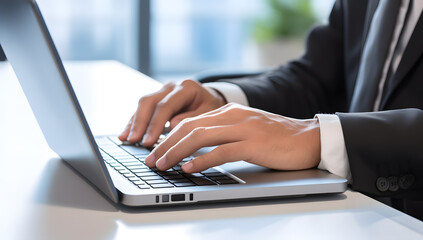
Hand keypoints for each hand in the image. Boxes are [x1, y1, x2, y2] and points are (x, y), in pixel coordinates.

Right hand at [118, 79, 225, 145]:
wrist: (211, 98)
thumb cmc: (212, 107)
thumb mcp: (210, 112)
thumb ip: (193, 118)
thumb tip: (172, 125)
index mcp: (186, 88)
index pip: (166, 106)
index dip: (156, 125)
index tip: (148, 142)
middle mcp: (171, 86)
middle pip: (150, 102)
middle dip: (140, 123)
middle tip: (134, 141)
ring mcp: (162, 90)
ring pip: (143, 104)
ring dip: (134, 123)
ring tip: (126, 139)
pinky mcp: (157, 99)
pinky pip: (142, 110)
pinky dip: (134, 122)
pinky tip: (125, 135)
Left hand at [144, 103, 320, 172]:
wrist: (308, 138)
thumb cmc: (276, 138)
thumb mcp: (244, 130)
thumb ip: (222, 134)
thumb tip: (195, 148)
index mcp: (228, 112)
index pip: (190, 122)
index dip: (168, 136)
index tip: (155, 150)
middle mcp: (232, 116)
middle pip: (189, 127)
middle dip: (165, 144)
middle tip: (151, 160)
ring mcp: (243, 128)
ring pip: (200, 137)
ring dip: (177, 152)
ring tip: (162, 165)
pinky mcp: (253, 143)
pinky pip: (221, 151)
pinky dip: (202, 160)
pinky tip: (189, 169)